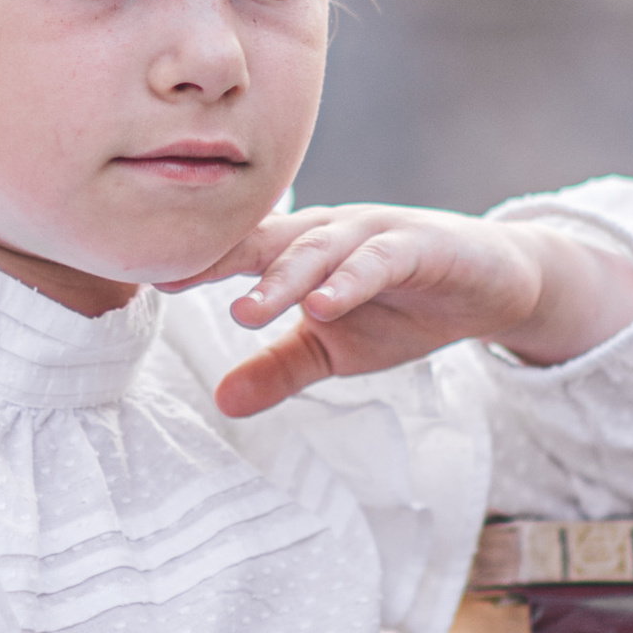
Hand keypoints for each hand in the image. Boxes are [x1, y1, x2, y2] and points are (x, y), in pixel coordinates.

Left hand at [185, 202, 632, 416]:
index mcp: (299, 248)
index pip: (236, 252)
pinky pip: (378, 260)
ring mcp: (374, 232)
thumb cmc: (403, 308)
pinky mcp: (419, 244)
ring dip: (282, 278)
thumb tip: (220, 401)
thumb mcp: (333, 350)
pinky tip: (325, 305)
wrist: (493, 286)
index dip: (191, 264)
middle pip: (264, 240)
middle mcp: (329, 231)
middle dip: (217, 259)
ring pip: (317, 248)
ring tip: (246, 311)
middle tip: (170, 282)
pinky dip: (351, 280)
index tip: (139, 281)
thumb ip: (279, 369)